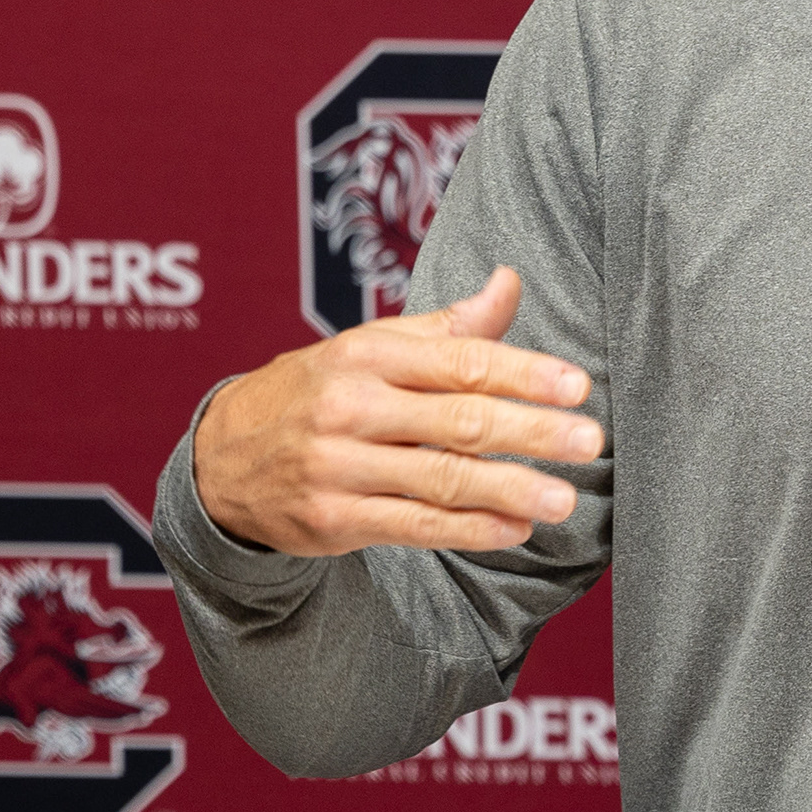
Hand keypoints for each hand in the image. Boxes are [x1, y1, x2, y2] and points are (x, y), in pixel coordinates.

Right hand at [192, 268, 601, 555]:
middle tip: (589, 442)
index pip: (460, 361)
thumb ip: (451, 326)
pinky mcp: (332, 520)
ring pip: (440, 479)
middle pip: (457, 421)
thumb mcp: (375, 346)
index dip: (523, 373)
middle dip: (530, 432)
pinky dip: (469, 530)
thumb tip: (510, 281)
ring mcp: (339, 467)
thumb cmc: (321, 390)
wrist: (222, 457)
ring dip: (509, 489)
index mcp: (369, 355)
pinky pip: (413, 527)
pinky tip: (514, 529)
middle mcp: (352, 407)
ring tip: (564, 499)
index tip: (577, 386)